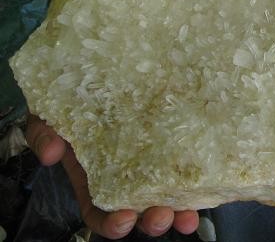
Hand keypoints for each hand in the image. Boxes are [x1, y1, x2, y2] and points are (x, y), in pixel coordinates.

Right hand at [26, 114, 198, 238]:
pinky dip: (199, 181)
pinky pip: (188, 166)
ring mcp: (154, 161)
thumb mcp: (49, 115)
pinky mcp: (176, 142)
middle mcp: (126, 175)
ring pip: (168, 196)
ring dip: (179, 211)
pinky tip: (210, 184)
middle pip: (139, 210)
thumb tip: (50, 154)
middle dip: (152, 220)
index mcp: (94, 177)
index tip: (123, 220)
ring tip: (188, 216)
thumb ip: (44, 134)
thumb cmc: (73, 98)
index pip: (100, 211)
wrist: (97, 72)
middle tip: (161, 216)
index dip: (111, 222)